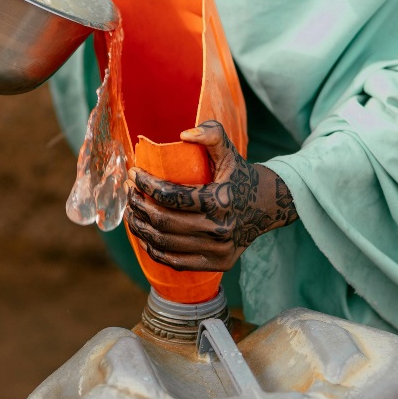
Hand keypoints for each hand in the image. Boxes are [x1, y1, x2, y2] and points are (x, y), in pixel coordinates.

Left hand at [126, 121, 297, 271]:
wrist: (267, 205)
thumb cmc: (239, 175)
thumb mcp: (228, 151)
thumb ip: (211, 134)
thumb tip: (184, 134)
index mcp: (221, 201)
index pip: (172, 196)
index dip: (146, 185)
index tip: (134, 174)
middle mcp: (220, 229)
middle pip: (164, 221)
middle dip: (139, 205)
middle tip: (129, 191)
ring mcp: (218, 250)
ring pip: (165, 243)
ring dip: (140, 227)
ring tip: (131, 211)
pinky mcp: (217, 263)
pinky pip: (175, 262)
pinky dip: (153, 249)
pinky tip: (144, 234)